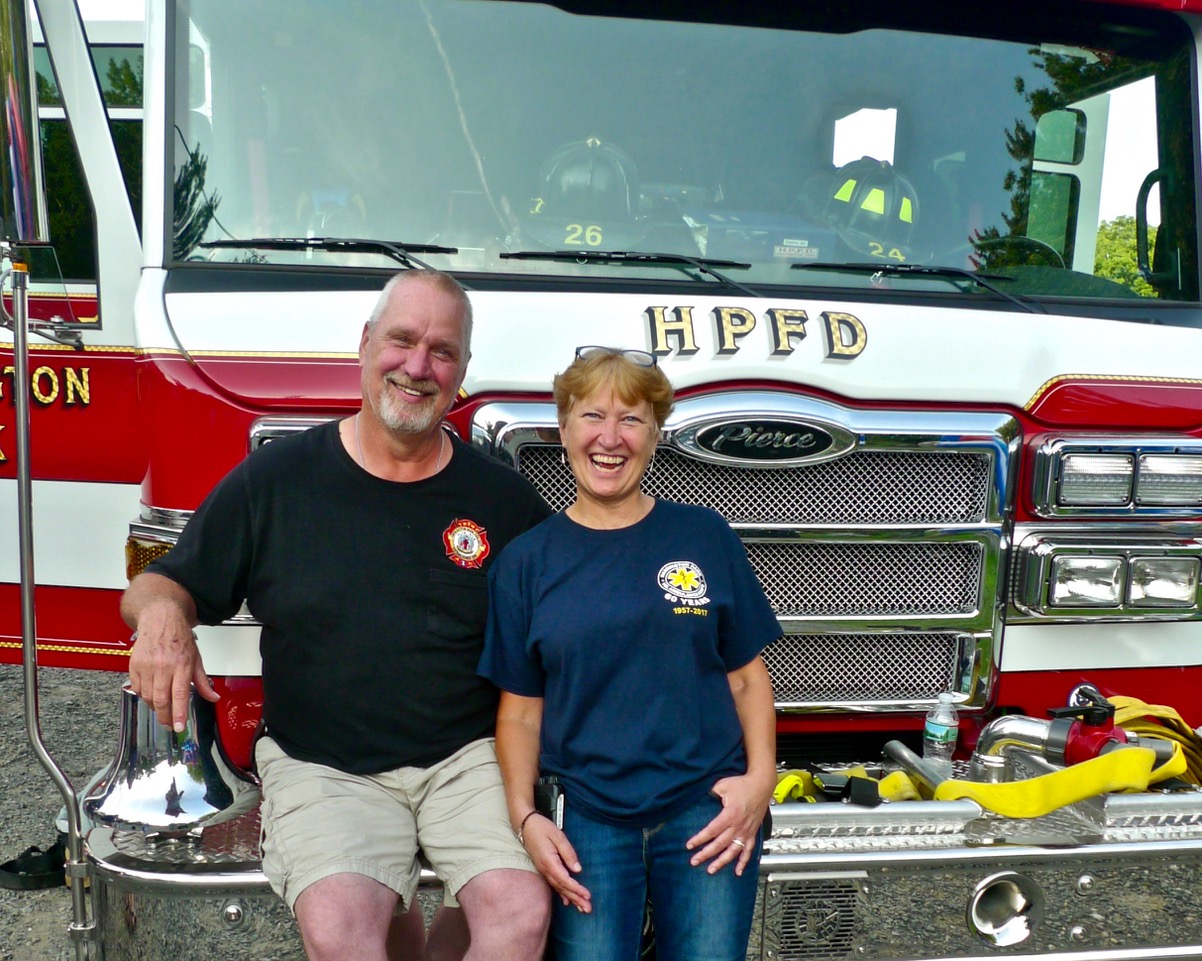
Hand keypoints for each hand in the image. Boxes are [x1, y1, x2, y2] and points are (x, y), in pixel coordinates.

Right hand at [128, 604, 217, 731]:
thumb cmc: (180, 637)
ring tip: (163, 709)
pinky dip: (144, 696)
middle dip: (165, 716)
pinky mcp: (134, 665)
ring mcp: (147, 666)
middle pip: (161, 699)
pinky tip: (151, 695)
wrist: (160, 618)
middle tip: (170, 724)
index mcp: (181, 664)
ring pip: (148, 696)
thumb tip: (213, 697)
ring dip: (155, 707)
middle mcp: (163, 666)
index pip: (179, 694)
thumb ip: (203, 681)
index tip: (178, 726)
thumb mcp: (196, 658)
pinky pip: (137, 688)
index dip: (178, 713)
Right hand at [521, 814, 591, 912]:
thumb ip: (568, 853)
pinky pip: (554, 884)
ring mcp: (543, 870)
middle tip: (588, 909)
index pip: (565, 880)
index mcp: (549, 862)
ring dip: (571, 898)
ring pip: (559, 888)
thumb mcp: (558, 836)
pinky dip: (562, 894)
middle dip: (576, 899)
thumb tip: (577, 869)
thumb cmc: (542, 828)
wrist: (525, 825)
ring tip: (582, 908)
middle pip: (562, 888)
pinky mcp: (544, 869)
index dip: (576, 889)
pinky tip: (567, 901)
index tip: (587, 895)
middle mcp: (545, 869)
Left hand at [685, 772, 773, 875]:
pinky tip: (737, 872)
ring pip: (733, 851)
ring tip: (711, 870)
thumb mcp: (722, 785)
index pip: (711, 831)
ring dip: (722, 862)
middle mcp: (738, 826)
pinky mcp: (752, 833)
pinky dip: (743, 862)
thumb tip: (698, 795)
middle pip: (719, 844)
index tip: (689, 845)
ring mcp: (746, 831)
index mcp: (730, 814)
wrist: (762, 785)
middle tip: (694, 861)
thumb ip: (710, 792)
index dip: (699, 839)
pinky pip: (748, 851)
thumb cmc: (743, 784)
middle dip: (706, 854)